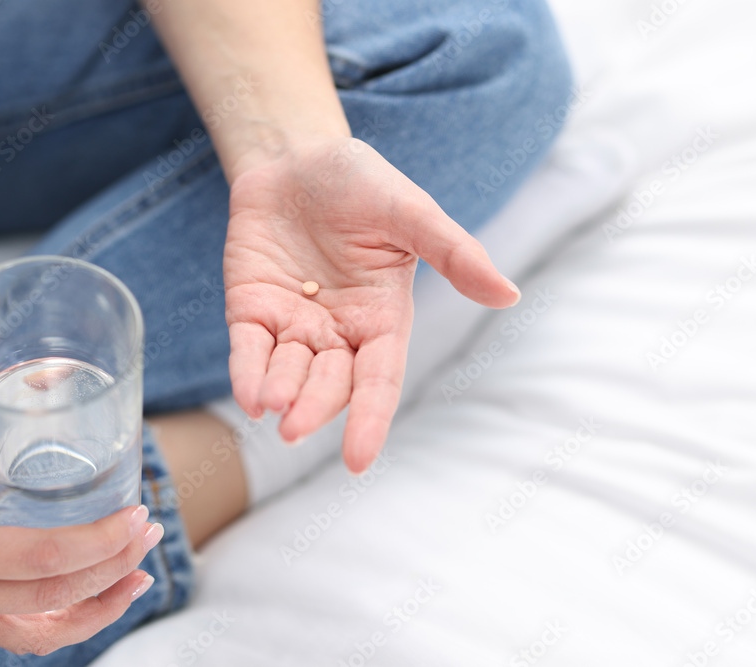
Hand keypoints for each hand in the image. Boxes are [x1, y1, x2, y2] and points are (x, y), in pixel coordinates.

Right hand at [0, 395, 160, 655]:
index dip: (104, 541)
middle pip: (52, 599)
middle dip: (113, 569)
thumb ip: (4, 399)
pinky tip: (91, 598)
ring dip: (95, 608)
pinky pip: (13, 633)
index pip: (46, 557)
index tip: (140, 515)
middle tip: (148, 533)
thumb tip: (67, 376)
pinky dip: (59, 623)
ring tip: (136, 575)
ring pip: (37, 632)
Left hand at [224, 136, 519, 472]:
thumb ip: (454, 253)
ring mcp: (292, 324)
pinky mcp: (251, 309)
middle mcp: (337, 332)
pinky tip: (248, 396)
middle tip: (293, 427)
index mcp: (381, 318)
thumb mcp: (410, 213)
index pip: (378, 380)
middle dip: (314, 407)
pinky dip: (247, 373)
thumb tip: (508, 294)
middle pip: (329, 383)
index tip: (358, 460)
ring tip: (271, 405)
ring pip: (287, 372)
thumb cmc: (360, 183)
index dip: (370, 419)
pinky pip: (249, 349)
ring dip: (279, 392)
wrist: (297, 156)